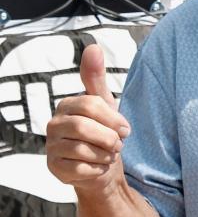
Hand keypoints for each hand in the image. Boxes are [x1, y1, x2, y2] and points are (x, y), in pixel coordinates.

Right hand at [46, 44, 130, 195]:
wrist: (102, 166)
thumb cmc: (103, 131)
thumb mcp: (104, 103)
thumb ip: (96, 77)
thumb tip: (92, 47)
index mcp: (67, 105)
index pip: (91, 105)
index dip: (113, 119)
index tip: (125, 129)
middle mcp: (54, 124)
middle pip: (84, 128)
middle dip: (109, 138)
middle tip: (117, 144)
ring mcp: (51, 147)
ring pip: (82, 151)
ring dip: (105, 155)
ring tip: (108, 154)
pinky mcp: (54, 168)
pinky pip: (79, 170)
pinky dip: (97, 169)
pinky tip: (99, 167)